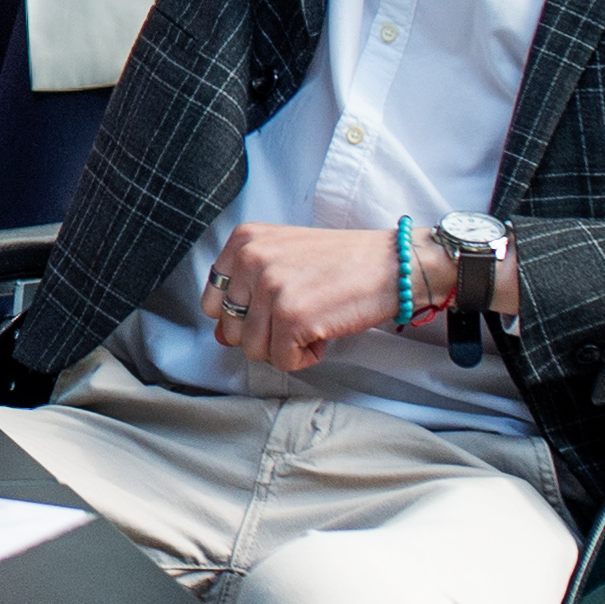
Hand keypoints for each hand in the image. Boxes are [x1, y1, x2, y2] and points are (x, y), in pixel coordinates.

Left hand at [200, 226, 407, 375]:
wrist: (392, 263)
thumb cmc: (342, 262)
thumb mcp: (284, 260)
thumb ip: (248, 292)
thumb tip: (221, 337)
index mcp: (244, 241)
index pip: (212, 299)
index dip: (242, 316)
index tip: (271, 311)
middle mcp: (251, 260)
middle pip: (231, 328)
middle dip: (265, 334)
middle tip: (300, 316)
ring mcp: (270, 289)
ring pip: (253, 349)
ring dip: (286, 346)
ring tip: (313, 322)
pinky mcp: (292, 318)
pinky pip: (282, 361)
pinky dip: (306, 357)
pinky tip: (325, 332)